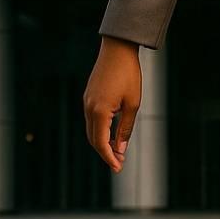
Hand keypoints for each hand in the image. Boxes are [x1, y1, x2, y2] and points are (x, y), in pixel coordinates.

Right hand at [83, 36, 142, 170]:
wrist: (118, 50)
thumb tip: (121, 149)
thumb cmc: (129, 75)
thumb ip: (125, 128)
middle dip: (106, 153)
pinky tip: (111, 134)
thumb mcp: (133, 104)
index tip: (118, 168)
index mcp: (100, 112)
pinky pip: (92, 119)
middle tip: (119, 163)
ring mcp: (87, 102)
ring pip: (91, 130)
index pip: (101, 143)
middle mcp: (89, 108)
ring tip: (118, 151)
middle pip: (94, 139)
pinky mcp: (89, 96)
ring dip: (102, 142)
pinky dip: (100, 131)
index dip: (109, 158)